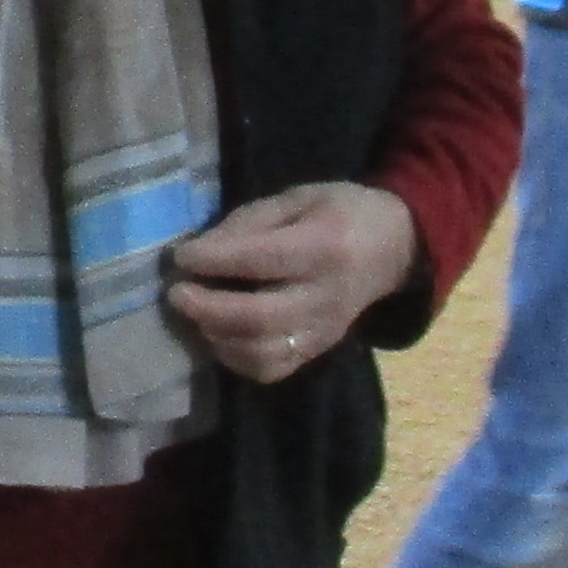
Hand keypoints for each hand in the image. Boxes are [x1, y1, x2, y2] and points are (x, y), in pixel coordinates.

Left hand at [164, 182, 417, 384]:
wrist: (391, 249)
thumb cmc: (339, 211)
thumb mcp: (298, 197)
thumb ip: (249, 222)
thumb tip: (199, 251)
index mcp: (325, 246)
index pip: (261, 261)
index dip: (213, 260)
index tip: (180, 256)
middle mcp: (326, 296)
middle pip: (259, 318)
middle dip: (207, 308)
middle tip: (176, 293)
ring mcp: (324, 331)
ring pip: (262, 353)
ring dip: (216, 337)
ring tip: (193, 314)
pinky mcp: (318, 351)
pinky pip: (271, 370)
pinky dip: (235, 358)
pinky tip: (217, 335)